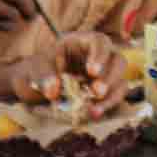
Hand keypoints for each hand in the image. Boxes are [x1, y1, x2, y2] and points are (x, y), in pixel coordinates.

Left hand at [8, 31, 126, 117]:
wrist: (36, 86)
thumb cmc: (39, 69)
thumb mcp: (36, 67)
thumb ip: (43, 76)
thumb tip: (52, 90)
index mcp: (83, 42)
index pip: (100, 42)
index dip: (100, 56)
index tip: (91, 71)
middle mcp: (99, 56)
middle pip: (118, 60)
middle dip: (110, 77)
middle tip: (96, 92)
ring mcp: (105, 74)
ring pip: (120, 80)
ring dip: (111, 95)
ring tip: (94, 109)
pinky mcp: (105, 91)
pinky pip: (115, 97)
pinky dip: (107, 106)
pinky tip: (94, 113)